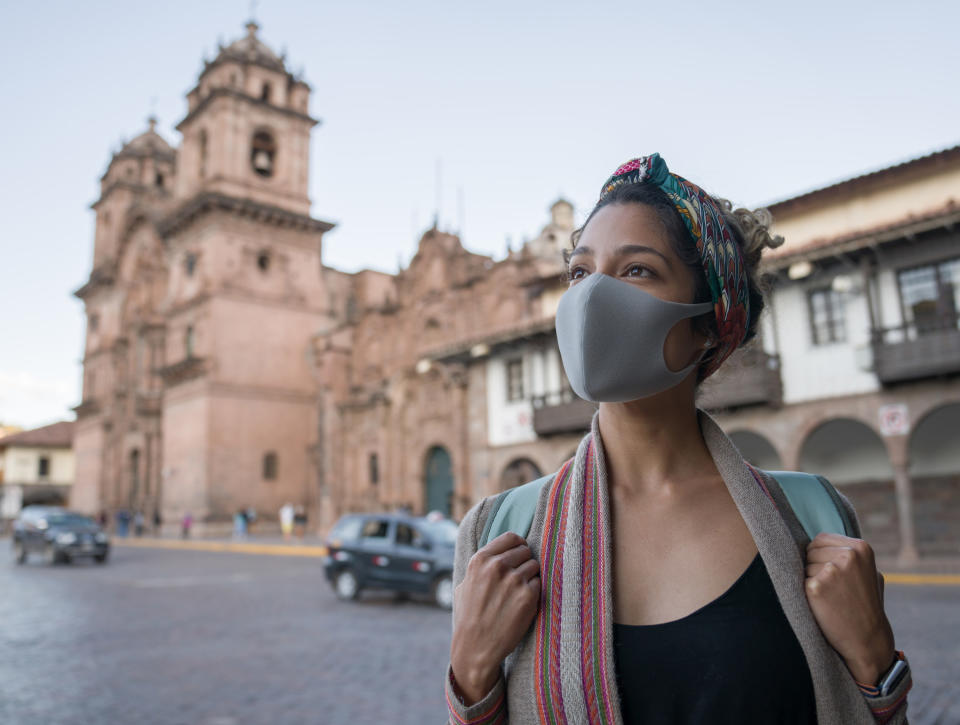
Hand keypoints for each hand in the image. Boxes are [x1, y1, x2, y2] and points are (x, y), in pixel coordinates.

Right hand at [450, 532, 540, 703]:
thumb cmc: (468, 617)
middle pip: (525, 551)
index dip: (517, 546)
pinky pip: (539, 584)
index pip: (511, 537)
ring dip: (529, 578)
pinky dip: (534, 592)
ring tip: (517, 594)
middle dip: (523, 563)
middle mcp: (497, 566)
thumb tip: (496, 554)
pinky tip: (521, 604)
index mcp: (481, 559)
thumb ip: (480, 567)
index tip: (518, 554)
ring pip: (534, 566)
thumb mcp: (464, 584)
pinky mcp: (528, 596)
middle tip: (517, 579)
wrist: (475, 647)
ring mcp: (514, 580)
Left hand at [805, 533, 895, 684]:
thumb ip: (850, 553)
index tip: (834, 575)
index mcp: (860, 547)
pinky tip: (823, 605)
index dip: (820, 556)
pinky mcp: (816, 586)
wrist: (867, 640)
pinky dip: (806, 593)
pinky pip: (799, 582)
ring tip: (831, 598)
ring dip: (810, 580)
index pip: (820, 539)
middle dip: (815, 568)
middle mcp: (847, 555)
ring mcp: (831, 570)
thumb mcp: (869, 572)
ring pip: (803, 566)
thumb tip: (818, 539)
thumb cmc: (865, 605)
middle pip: (810, 551)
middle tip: (834, 590)